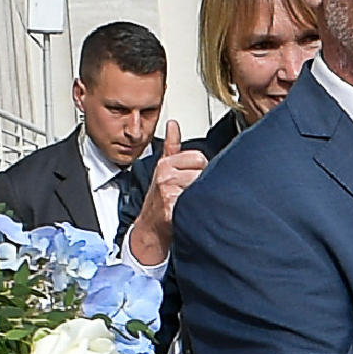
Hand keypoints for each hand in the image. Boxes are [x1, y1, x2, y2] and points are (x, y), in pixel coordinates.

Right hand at [123, 124, 202, 269]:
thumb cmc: (158, 200)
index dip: (200, 169)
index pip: (198, 158)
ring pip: (201, 186)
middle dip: (202, 182)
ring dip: (202, 195)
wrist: (150, 228)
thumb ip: (171, 146)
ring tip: (192, 201)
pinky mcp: (173, 208)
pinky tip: (192, 210)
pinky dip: (200, 207)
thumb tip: (173, 124)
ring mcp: (169, 192)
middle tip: (193, 192)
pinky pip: (197, 202)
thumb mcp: (163, 169)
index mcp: (165, 164)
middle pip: (203, 171)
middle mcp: (166, 176)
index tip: (192, 180)